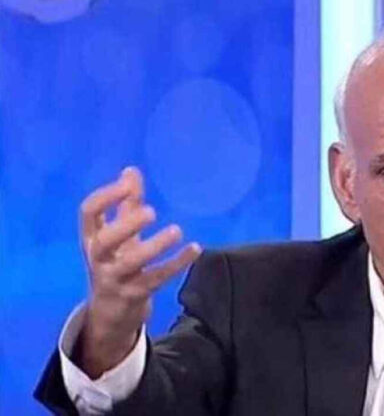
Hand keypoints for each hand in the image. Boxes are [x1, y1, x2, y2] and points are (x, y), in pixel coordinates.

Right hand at [76, 166, 200, 376]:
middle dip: (127, 225)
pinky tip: (195, 249)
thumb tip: (131, 170)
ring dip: (155, 246)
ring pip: (132, 263)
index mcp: (92, 237)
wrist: (110, 312)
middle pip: (105, 240)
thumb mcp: (118, 234)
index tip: (127, 185)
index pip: (88, 213)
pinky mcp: (135, 294)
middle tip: (152, 212)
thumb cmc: (116, 262)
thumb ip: (126, 204)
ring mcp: (115, 278)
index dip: (105, 197)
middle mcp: (99, 258)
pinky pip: (157, 278)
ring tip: (177, 230)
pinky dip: (177, 264)